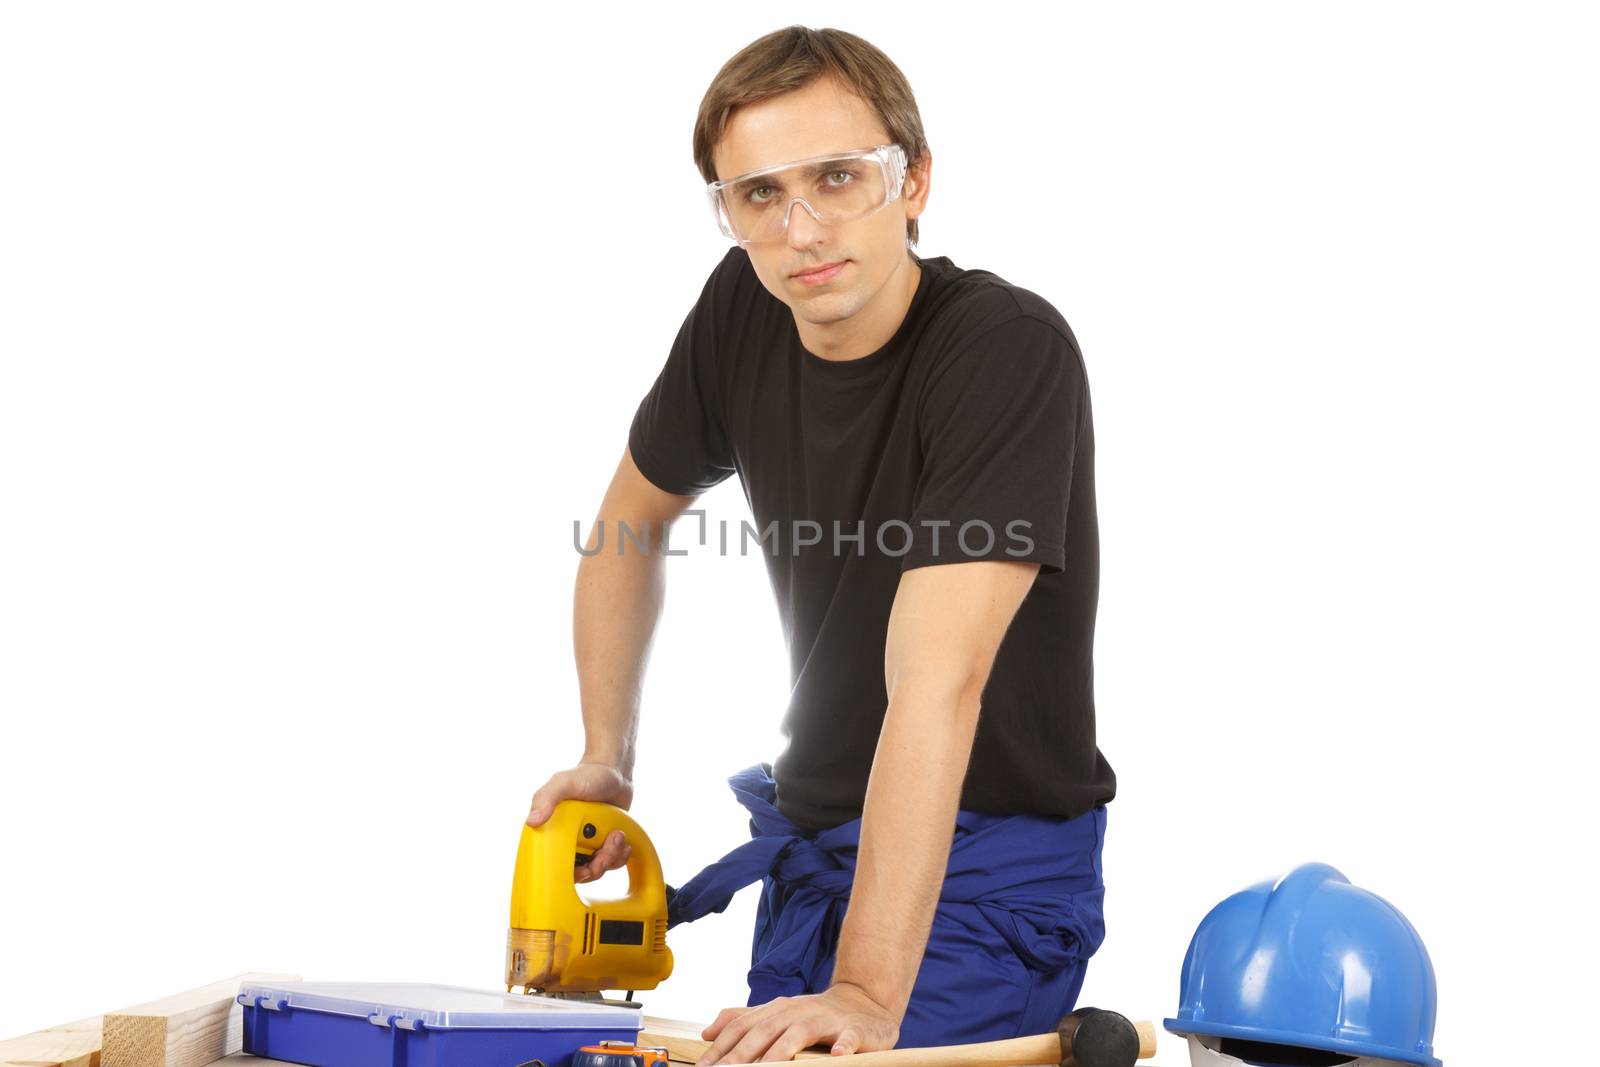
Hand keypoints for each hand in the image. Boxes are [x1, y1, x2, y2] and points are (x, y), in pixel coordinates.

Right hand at [527, 762, 634, 883]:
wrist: (614, 771)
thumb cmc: (587, 774)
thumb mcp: (564, 783)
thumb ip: (547, 798)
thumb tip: (532, 822)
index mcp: (553, 831)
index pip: (557, 866)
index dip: (572, 874)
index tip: (585, 868)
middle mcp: (570, 840)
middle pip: (583, 872)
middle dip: (598, 865)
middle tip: (606, 850)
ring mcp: (589, 842)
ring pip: (599, 867)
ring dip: (612, 857)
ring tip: (617, 836)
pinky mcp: (605, 841)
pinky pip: (612, 860)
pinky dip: (620, 856)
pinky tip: (623, 843)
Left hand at [695, 983, 899, 1064]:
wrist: (863, 1002)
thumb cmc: (814, 1015)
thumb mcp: (777, 1015)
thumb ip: (742, 1021)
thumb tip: (706, 1032)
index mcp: (776, 1010)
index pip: (742, 1027)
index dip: (721, 1047)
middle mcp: (796, 1011)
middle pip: (765, 1031)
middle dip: (743, 1054)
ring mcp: (825, 1019)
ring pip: (800, 1033)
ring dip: (782, 1051)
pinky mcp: (854, 1029)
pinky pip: (848, 1038)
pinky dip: (842, 1046)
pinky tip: (835, 1055)